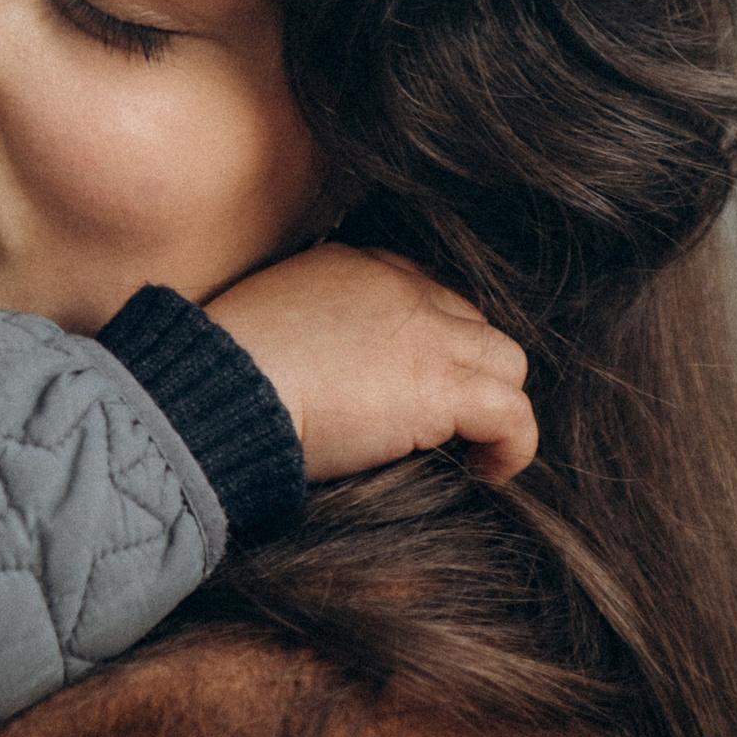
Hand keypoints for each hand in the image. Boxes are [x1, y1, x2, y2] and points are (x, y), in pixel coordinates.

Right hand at [204, 244, 535, 483]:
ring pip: (504, 361)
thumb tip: (320, 374)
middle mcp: (400, 287)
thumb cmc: (222, 371)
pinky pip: (514, 414)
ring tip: (471, 446)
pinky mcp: (443, 386)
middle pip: (468, 321)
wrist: (223, 387)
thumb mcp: (265, 323)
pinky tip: (487, 472)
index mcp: (352, 265)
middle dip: (463, 368)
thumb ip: (305, 331)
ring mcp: (428, 335)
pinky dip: (512, 446)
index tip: (405, 382)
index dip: (423, 340)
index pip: (419, 291)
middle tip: (439, 419)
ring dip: (493, 402)